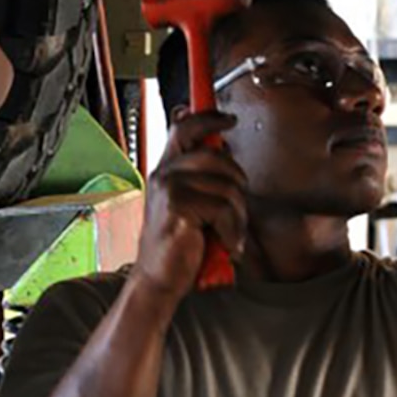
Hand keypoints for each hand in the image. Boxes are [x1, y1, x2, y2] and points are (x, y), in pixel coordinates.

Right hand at [132, 113, 247, 304]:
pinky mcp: (177, 206)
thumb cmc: (179, 245)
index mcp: (167, 170)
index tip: (229, 120)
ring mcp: (169, 187)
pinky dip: (232, 230)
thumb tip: (220, 145)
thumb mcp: (190, 205)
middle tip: (234, 212)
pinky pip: (224, 208)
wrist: (159, 279)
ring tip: (228, 233)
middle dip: (237, 183)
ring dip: (237, 215)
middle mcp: (164, 173)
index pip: (185, 127)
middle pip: (216, 156)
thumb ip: (202, 177)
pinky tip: (224, 244)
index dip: (209, 117)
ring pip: (227, 185)